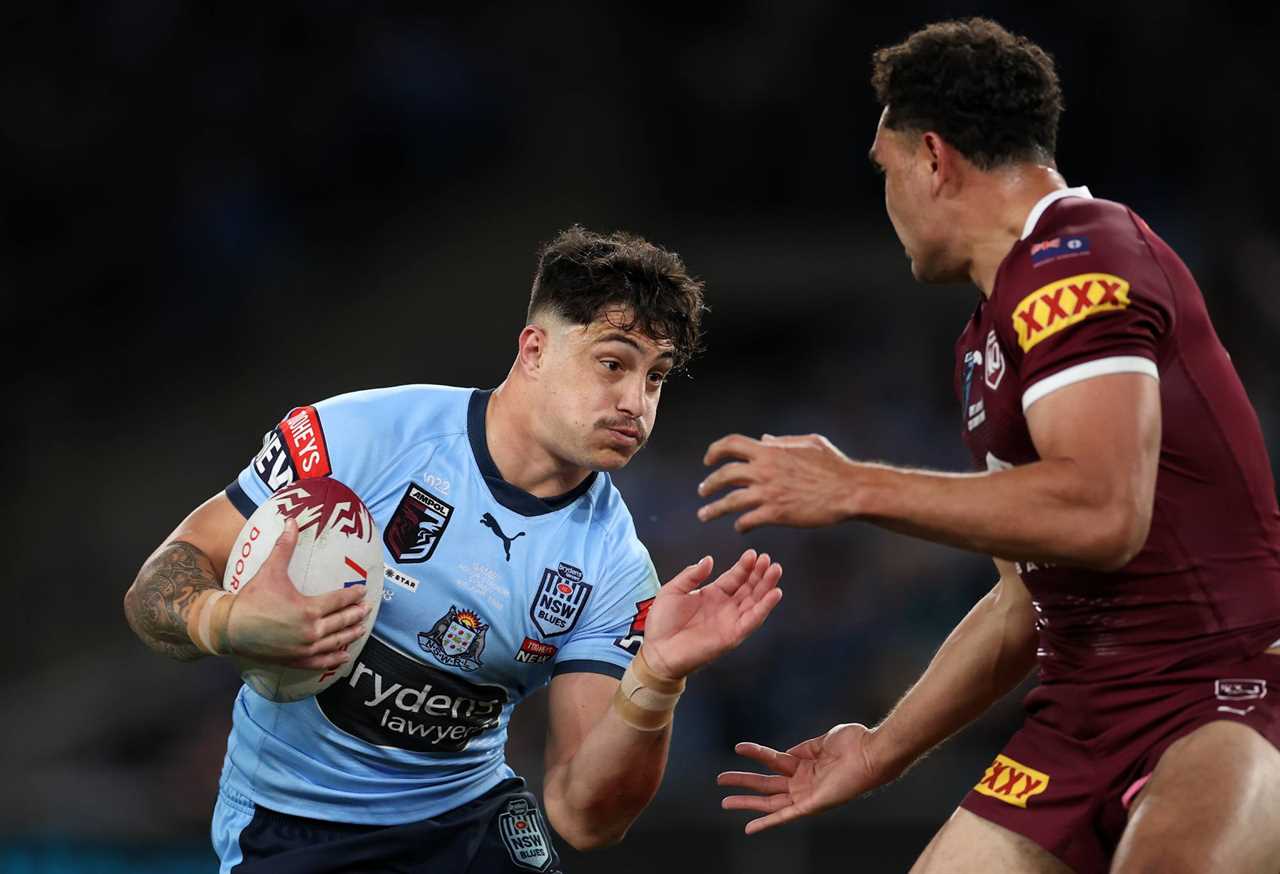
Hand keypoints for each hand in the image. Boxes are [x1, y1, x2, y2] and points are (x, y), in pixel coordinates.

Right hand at [225, 518, 370, 669]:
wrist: (229, 627)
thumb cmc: (252, 598)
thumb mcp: (271, 570)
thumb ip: (285, 546)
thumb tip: (291, 521)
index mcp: (309, 609)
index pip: (339, 600)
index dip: (353, 595)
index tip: (363, 592)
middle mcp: (311, 631)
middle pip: (341, 622)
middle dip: (356, 615)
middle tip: (367, 609)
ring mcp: (304, 648)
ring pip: (335, 642)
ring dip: (350, 635)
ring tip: (361, 630)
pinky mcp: (295, 660)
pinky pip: (321, 662)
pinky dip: (334, 659)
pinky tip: (344, 656)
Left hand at [640, 550, 782, 679]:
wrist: (657, 651)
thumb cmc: (662, 623)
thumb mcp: (673, 590)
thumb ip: (691, 574)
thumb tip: (709, 559)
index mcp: (712, 595)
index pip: (734, 578)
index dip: (745, 566)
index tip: (754, 554)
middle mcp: (725, 607)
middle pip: (748, 588)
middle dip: (760, 573)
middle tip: (769, 559)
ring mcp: (730, 621)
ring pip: (755, 601)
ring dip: (766, 586)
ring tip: (775, 570)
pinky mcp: (733, 636)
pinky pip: (753, 620)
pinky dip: (765, 608)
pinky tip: (775, 594)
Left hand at [698, 433, 861, 531]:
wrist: (849, 490)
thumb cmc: (834, 465)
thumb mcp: (809, 443)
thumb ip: (783, 441)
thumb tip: (764, 439)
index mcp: (769, 451)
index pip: (731, 444)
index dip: (715, 451)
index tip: (708, 460)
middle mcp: (764, 470)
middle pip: (723, 475)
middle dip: (708, 484)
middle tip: (702, 491)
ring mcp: (768, 493)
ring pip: (729, 501)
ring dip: (713, 509)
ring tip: (704, 515)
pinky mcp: (776, 514)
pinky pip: (748, 520)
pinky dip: (740, 524)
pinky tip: (739, 527)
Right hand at [718, 723, 895, 833]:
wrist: (871, 752)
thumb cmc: (853, 743)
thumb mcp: (823, 741)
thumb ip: (804, 748)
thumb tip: (786, 753)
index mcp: (805, 764)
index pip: (774, 760)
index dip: (756, 753)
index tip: (738, 748)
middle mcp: (803, 782)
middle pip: (766, 784)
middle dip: (743, 782)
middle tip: (720, 780)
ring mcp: (806, 794)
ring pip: (769, 801)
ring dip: (747, 802)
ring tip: (724, 800)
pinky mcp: (811, 805)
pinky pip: (784, 816)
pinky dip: (766, 822)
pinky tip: (749, 827)